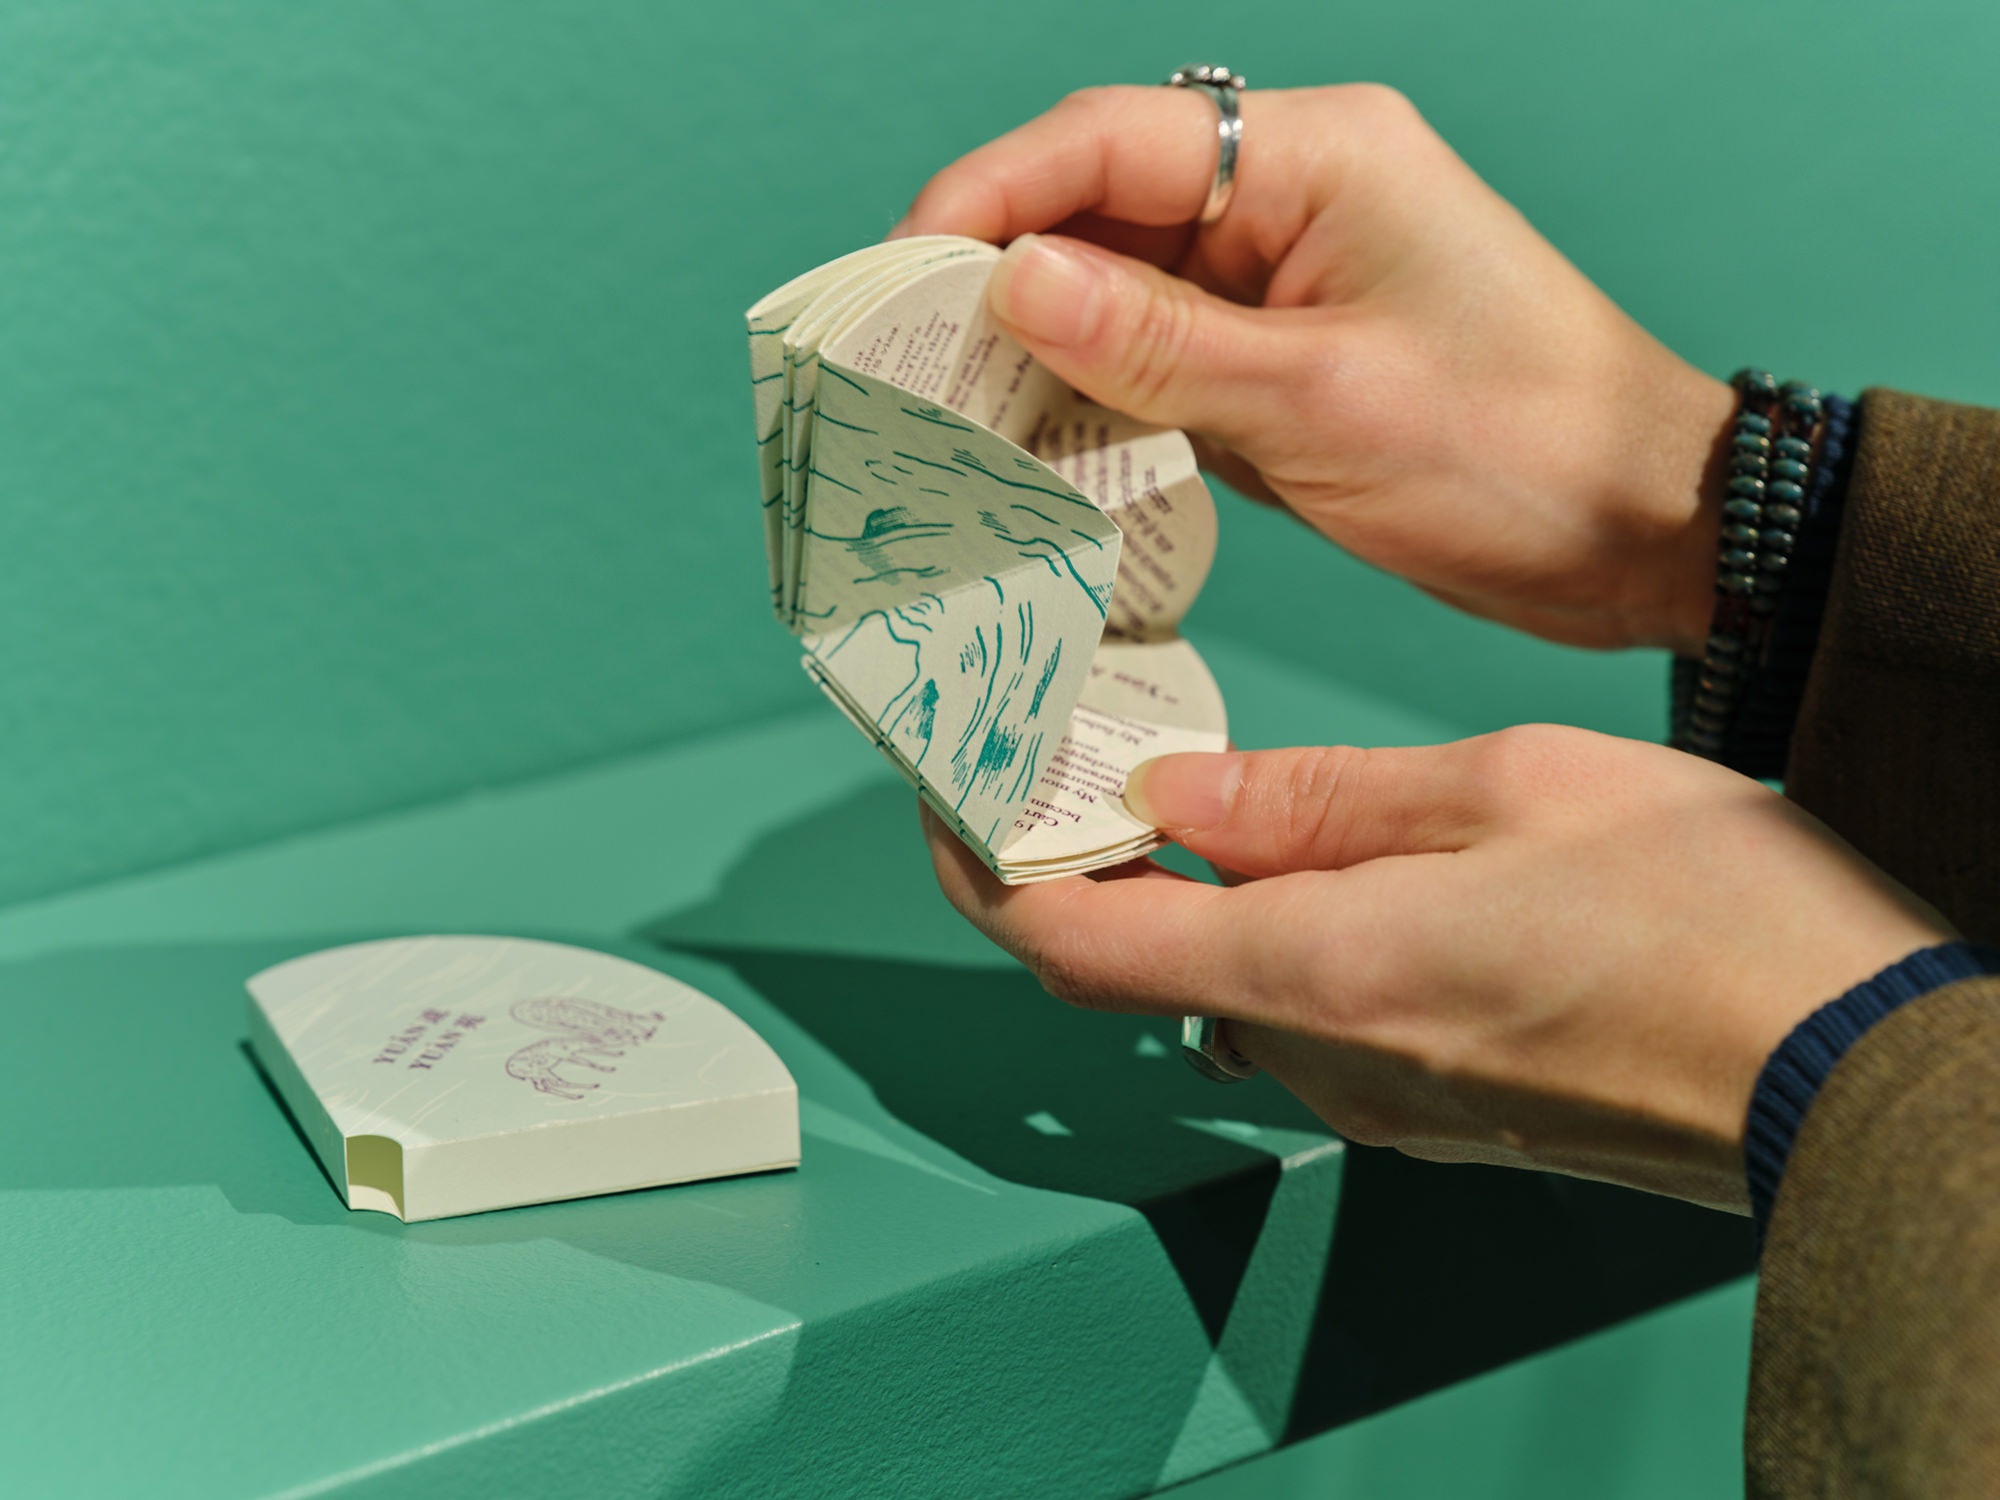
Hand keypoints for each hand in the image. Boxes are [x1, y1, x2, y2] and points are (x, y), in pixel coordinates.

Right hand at [893, 85, 1736, 654]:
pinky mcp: (1285, 354)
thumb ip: (1158, 343)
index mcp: (1320, 157)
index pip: (1109, 139)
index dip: (988, 196)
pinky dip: (1097, 395)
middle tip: (904, 362)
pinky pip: (1160, 354)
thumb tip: (1009, 281)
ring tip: (953, 414)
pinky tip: (1040, 446)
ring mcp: (1287, 277)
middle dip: (997, 276)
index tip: (899, 275)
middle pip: (1100, 204)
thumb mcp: (1325, 403)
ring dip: (1040, 344)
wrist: (1640, 530)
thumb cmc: (1523, 450)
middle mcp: (1295, 196)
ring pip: (1120, 283)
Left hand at [922, 727, 1953, 1211]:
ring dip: (1198, 903)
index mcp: (1322, 971)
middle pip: (1144, 971)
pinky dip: (1279, 940)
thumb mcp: (1509, 793)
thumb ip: (1323, 803)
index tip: (948, 806)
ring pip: (1233, 989)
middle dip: (1094, 870)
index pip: (1078, 947)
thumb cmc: (1712, 924)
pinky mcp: (1439, 1110)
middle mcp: (1328, 1059)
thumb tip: (1183, 802)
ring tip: (1210, 795)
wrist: (1847, 1064)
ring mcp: (1382, 1100)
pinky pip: (1314, 1019)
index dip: (986, 877)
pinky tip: (1328, 867)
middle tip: (1081, 761)